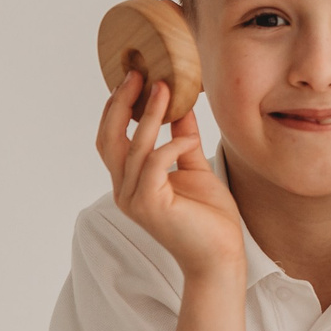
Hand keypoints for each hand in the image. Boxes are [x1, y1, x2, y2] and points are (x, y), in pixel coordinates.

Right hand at [95, 71, 243, 278]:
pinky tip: (190, 138)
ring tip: (165, 89)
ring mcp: (134, 200)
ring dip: (150, 115)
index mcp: (130, 181)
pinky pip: (154, 164)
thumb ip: (182, 137)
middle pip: (109, 139)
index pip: (111, 138)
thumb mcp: (194, 166)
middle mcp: (125, 190)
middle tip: (139, 74)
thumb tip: (181, 104)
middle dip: (121, 103)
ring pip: (134, 147)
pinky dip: (172, 145)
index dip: (118, 107)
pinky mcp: (151, 206)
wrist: (220, 256)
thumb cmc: (209, 217)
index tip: (135, 76)